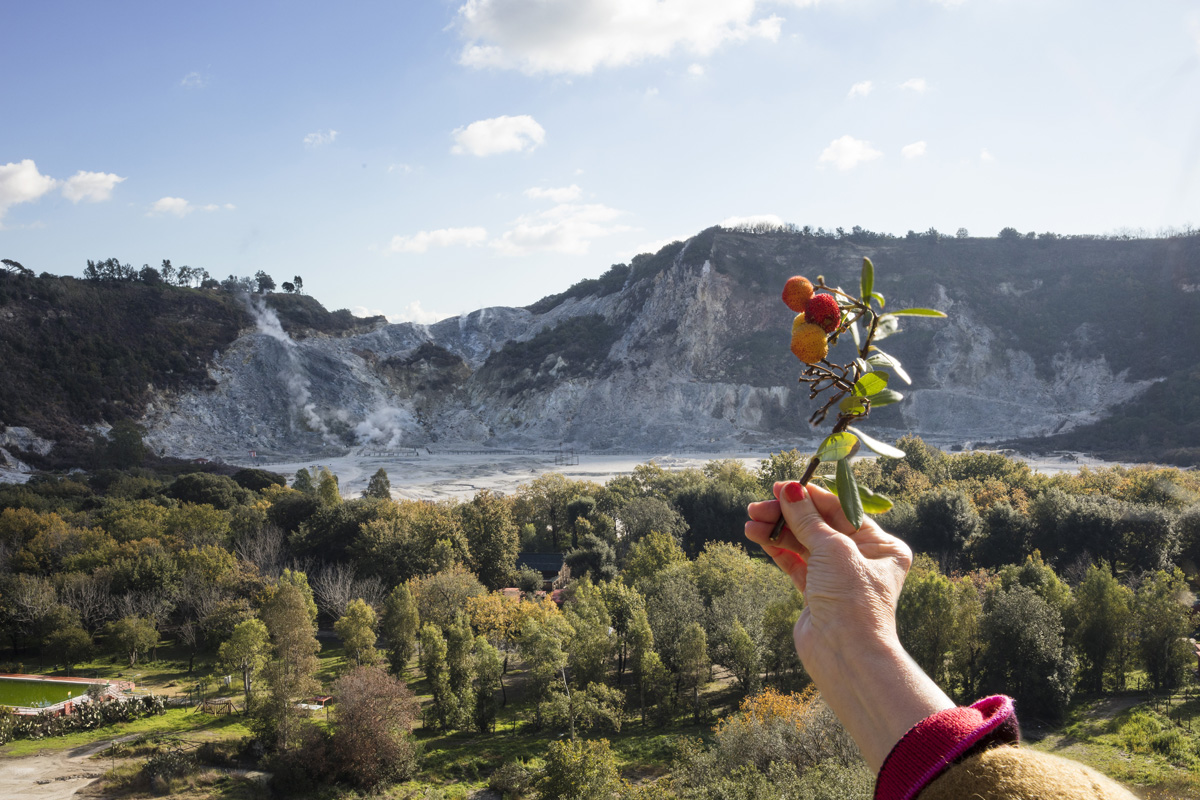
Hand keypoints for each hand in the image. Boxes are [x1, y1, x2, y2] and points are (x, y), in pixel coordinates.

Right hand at [745, 480, 911, 662]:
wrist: (845, 656)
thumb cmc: (852, 600)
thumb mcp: (832, 549)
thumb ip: (808, 519)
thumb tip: (789, 489)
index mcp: (881, 546)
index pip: (842, 511)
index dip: (811, 496)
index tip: (783, 486)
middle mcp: (862, 559)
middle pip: (819, 526)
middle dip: (788, 514)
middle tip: (759, 505)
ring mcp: (837, 577)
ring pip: (803, 543)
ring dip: (777, 530)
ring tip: (751, 522)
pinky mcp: (816, 593)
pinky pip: (794, 563)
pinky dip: (776, 549)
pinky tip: (757, 536)